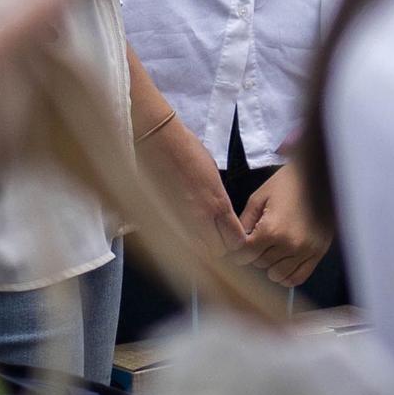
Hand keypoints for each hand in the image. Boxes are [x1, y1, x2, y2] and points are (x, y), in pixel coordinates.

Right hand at [138, 111, 246, 257]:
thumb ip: (219, 202)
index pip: (235, 241)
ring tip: (196, 231)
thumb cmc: (188, 151)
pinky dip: (181, 240)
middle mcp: (200, 219)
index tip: (231, 233)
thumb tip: (221, 216)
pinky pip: (177, 242)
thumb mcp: (214, 176)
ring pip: (196, 252)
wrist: (158, 142)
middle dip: (218, 246)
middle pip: (217, 253)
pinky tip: (180, 226)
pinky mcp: (161, 223)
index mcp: (217, 205)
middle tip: (214, 234)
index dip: (234, 240)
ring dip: (199, 246)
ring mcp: (180, 224)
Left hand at [229, 162, 331, 287]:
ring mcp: (305, 251)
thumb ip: (244, 223)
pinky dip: (287, 275)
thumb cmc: (287, 183)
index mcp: (271, 229)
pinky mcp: (318, 253)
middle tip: (258, 241)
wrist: (318, 176)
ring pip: (277, 276)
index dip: (238, 252)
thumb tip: (234, 243)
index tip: (238, 247)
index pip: (245, 256)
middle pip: (260, 265)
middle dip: (255, 255)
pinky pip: (297, 278)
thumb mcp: (259, 198)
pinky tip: (283, 261)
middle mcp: (289, 245)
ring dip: (270, 266)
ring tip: (272, 249)